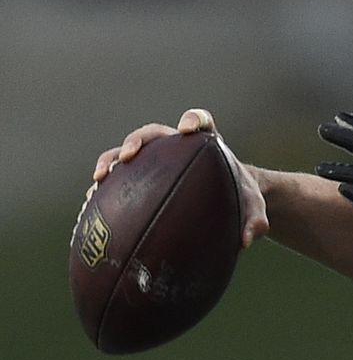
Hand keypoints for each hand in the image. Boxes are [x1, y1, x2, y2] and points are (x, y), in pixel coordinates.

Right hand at [91, 108, 268, 247]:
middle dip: (137, 140)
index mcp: (206, 144)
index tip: (188, 129)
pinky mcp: (139, 182)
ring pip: (126, 154)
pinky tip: (90, 210)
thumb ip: (255, 221)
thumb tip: (248, 240)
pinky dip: (103, 192)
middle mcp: (176, 148)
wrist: (228, 204)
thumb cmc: (240, 200)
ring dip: (110, 162)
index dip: (193, 119)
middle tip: (129, 155)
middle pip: (152, 134)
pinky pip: (117, 183)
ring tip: (98, 180)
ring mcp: (155, 162)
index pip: (199, 121)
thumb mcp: (254, 210)